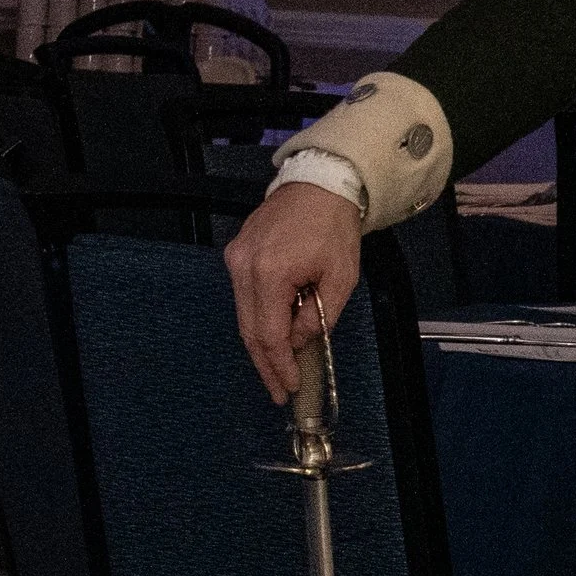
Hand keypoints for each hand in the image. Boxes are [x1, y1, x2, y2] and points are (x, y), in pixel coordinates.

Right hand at [224, 182, 360, 403]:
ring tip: (277, 372)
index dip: (279, 364)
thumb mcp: (340, 277)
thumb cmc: (335, 228)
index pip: (269, 333)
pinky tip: (274, 338)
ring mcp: (235, 259)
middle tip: (279, 391)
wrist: (319, 183)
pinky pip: (244, 297)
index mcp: (270, 273)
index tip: (290, 387)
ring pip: (243, 316)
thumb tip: (298, 343)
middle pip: (249, 329)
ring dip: (261, 345)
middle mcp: (243, 267)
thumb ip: (317, 316)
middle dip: (266, 364)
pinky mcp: (236, 253)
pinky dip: (258, 321)